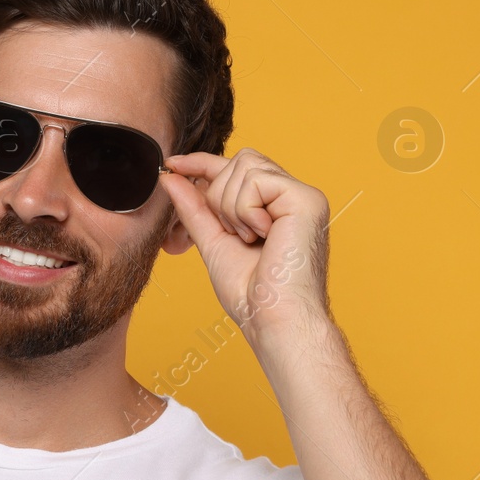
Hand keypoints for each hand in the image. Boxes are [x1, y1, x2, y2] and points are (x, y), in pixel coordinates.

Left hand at [160, 148, 332, 348]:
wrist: (272, 319)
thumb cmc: (250, 293)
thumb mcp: (212, 241)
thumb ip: (194, 208)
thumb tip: (172, 177)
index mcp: (274, 206)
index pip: (236, 167)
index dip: (202, 162)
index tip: (171, 164)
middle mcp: (291, 196)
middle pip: (239, 160)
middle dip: (218, 196)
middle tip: (232, 234)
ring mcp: (302, 196)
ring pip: (245, 166)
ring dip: (231, 207)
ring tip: (249, 239)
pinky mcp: (307, 199)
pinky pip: (257, 180)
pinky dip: (245, 210)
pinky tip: (261, 236)